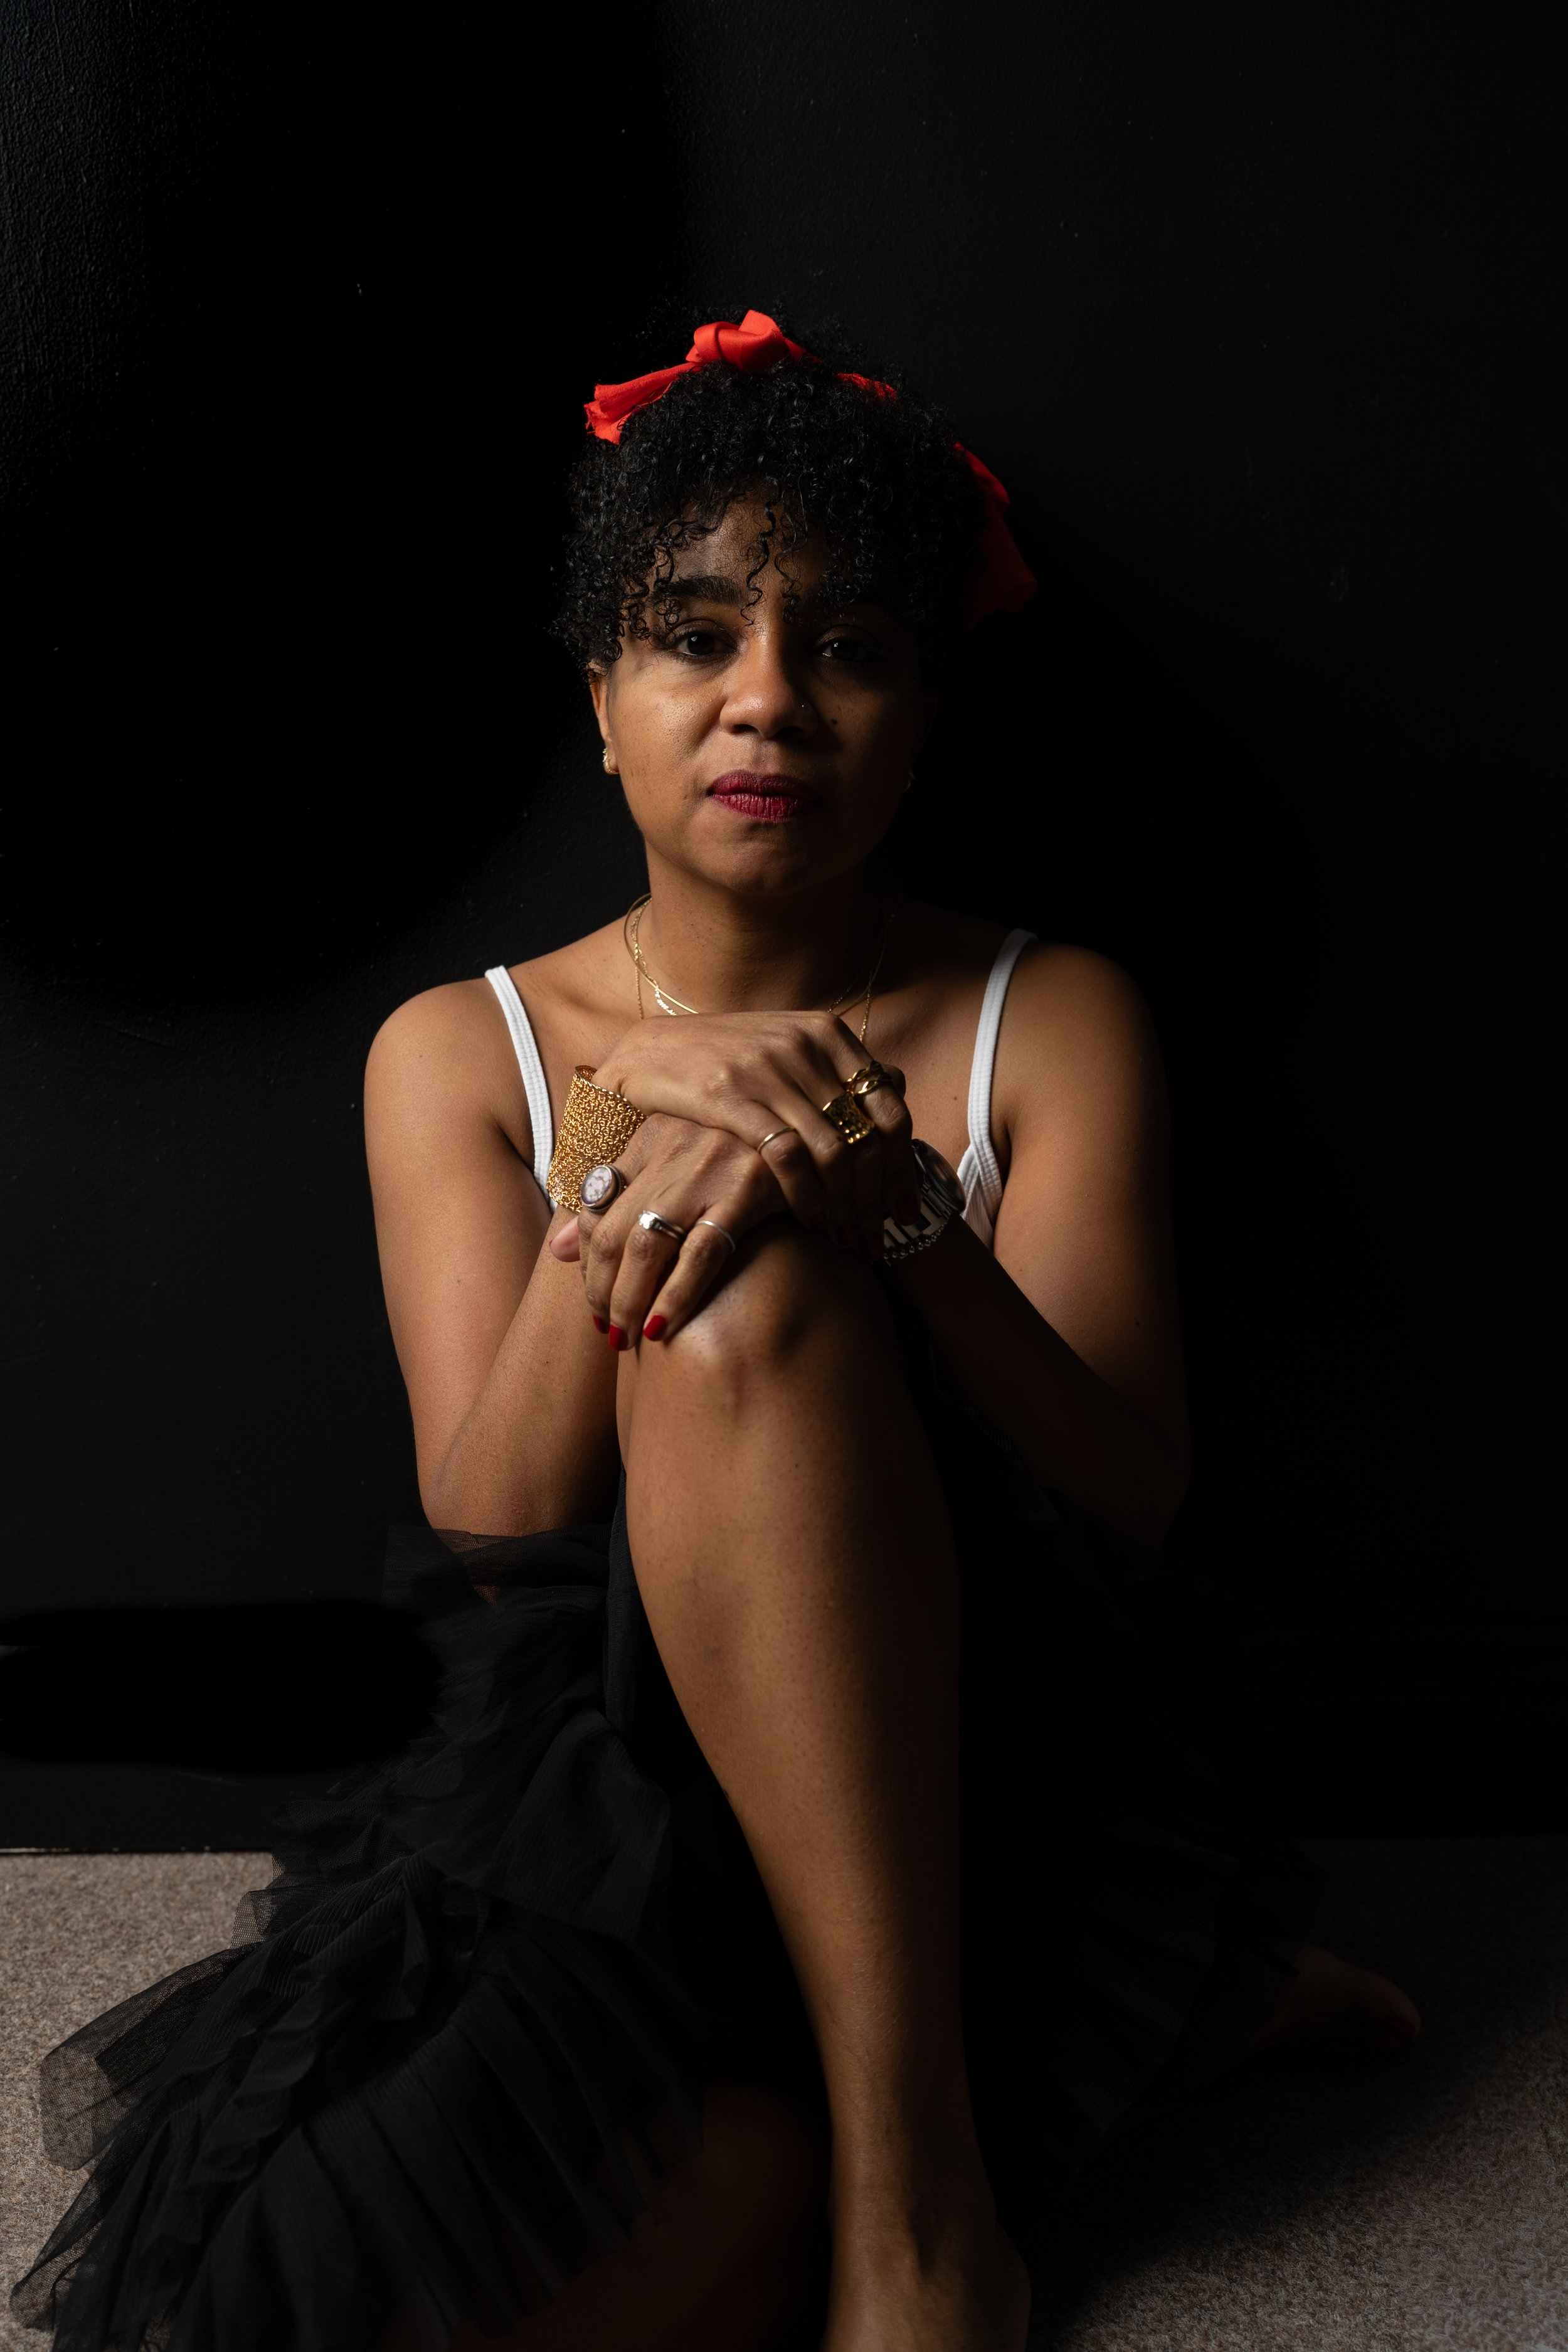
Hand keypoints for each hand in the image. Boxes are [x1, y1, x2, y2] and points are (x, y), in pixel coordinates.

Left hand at [550, 1112, 793, 1345]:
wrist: (822, 1149)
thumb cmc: (741, 1168)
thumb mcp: (676, 1171)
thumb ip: (617, 1203)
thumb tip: (556, 1252)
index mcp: (652, 1133)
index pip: (594, 1205)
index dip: (587, 1261)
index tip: (595, 1300)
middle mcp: (676, 1142)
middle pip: (613, 1231)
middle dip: (602, 1290)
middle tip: (607, 1330)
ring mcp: (712, 1165)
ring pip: (646, 1246)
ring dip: (628, 1301)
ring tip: (626, 1338)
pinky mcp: (751, 1190)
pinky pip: (700, 1255)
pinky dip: (675, 1297)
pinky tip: (662, 1328)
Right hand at [592, 1012, 918, 1255]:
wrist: (651, 1048)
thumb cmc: (726, 1058)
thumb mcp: (789, 1047)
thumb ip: (837, 1071)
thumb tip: (902, 1086)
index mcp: (827, 1034)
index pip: (890, 1109)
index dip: (903, 1166)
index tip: (906, 1209)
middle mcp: (805, 1046)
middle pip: (867, 1137)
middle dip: (876, 1198)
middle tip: (877, 1238)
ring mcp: (767, 1068)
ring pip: (833, 1151)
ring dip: (845, 1207)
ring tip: (847, 1240)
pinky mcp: (729, 1095)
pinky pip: (787, 1154)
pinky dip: (806, 1195)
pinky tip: (809, 1223)